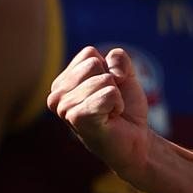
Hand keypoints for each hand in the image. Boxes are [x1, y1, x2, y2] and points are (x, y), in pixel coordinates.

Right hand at [47, 46, 151, 179]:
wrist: (135, 138)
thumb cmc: (125, 107)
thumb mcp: (124, 75)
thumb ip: (118, 59)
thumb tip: (111, 68)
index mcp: (63, 82)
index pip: (88, 54)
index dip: (108, 69)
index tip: (108, 89)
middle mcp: (57, 95)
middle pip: (94, 63)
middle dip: (112, 81)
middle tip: (109, 102)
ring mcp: (64, 108)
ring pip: (104, 79)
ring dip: (115, 95)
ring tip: (109, 112)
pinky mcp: (77, 118)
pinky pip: (108, 94)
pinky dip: (117, 104)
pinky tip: (110, 118)